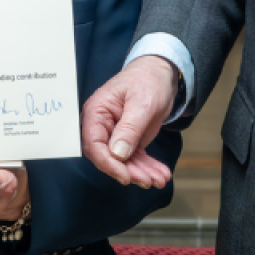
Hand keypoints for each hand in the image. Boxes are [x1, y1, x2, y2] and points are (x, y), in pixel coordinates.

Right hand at [81, 56, 175, 187]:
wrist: (161, 73)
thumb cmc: (147, 80)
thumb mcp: (141, 103)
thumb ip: (129, 129)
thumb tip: (117, 154)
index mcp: (97, 112)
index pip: (93, 143)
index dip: (107, 162)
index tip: (125, 176)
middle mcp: (103, 125)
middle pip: (108, 156)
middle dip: (128, 171)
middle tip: (148, 180)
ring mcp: (116, 134)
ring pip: (123, 161)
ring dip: (141, 173)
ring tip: (160, 179)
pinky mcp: (130, 140)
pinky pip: (135, 158)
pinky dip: (148, 167)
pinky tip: (161, 174)